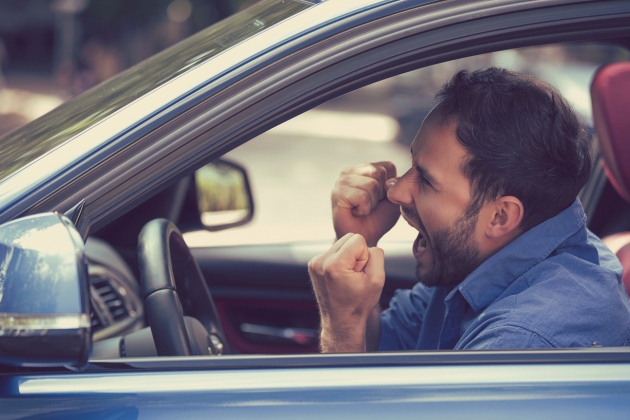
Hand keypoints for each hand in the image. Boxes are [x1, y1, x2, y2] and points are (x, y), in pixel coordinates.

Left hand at [308, 233, 384, 352]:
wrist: (341, 321)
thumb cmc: (359, 304)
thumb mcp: (377, 280)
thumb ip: (377, 255)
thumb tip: (369, 245)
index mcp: (335, 265)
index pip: (358, 239)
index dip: (365, 256)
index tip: (360, 273)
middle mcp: (320, 261)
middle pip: (348, 237)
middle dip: (357, 254)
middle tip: (355, 275)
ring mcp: (314, 263)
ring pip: (341, 243)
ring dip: (348, 256)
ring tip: (348, 276)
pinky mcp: (313, 264)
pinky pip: (333, 251)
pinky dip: (340, 260)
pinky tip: (340, 277)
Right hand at [332, 162, 399, 246]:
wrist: (364, 238)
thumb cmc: (378, 219)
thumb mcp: (394, 198)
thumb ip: (397, 182)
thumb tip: (391, 178)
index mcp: (364, 169)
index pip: (388, 166)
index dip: (389, 186)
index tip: (380, 199)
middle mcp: (351, 171)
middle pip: (379, 173)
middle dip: (380, 194)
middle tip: (370, 205)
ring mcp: (342, 181)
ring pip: (371, 185)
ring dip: (372, 203)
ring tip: (362, 209)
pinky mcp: (337, 193)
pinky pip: (362, 197)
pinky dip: (364, 209)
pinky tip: (356, 212)